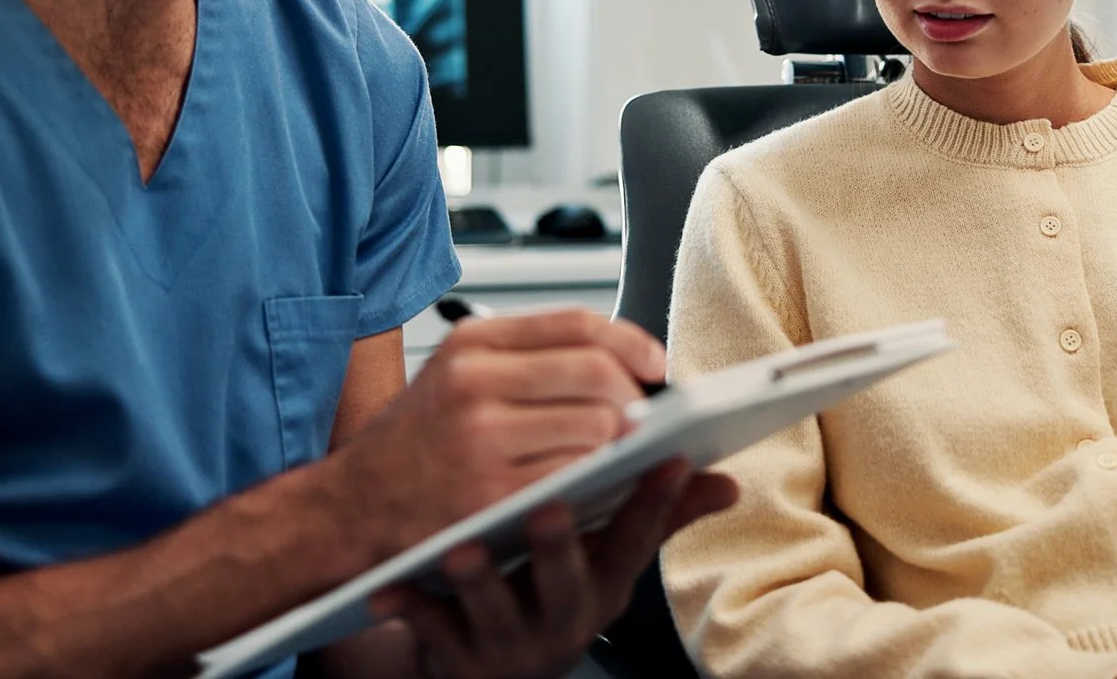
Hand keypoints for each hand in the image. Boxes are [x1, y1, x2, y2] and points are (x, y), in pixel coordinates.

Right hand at [334, 309, 668, 556]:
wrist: (349, 510)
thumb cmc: (413, 447)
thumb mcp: (457, 378)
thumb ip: (531, 361)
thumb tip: (625, 359)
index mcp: (471, 345)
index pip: (577, 323)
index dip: (631, 342)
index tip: (654, 364)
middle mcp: (474, 382)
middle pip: (598, 372)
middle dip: (634, 399)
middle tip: (638, 422)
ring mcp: (481, 438)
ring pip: (597, 426)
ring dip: (619, 446)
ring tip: (609, 458)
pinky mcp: (490, 494)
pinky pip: (576, 477)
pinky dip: (596, 482)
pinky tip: (587, 488)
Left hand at [373, 458, 739, 678]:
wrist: (484, 662)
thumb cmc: (547, 591)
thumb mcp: (607, 563)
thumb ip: (657, 517)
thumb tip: (726, 481)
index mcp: (604, 581)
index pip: (636, 540)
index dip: (653, 502)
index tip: (669, 459)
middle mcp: (564, 616)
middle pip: (567, 583)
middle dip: (560, 549)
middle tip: (550, 508)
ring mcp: (509, 639)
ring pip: (496, 613)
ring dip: (481, 583)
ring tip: (463, 552)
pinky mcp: (456, 653)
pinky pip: (430, 632)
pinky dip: (411, 611)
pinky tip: (390, 589)